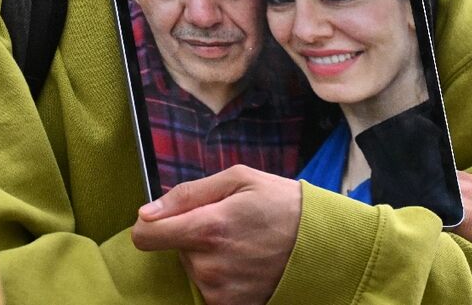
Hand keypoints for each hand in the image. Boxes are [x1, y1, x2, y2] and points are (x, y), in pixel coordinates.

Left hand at [132, 165, 301, 304]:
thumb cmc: (284, 204)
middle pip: (174, 251)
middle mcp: (210, 265)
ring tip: (242, 243)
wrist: (325, 244)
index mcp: (208, 227)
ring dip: (208, 257)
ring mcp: (220, 291)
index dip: (151, 224)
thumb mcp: (240, 179)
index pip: (145, 236)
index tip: (166, 220)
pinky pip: (209, 289)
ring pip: (193, 269)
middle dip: (192, 236)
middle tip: (228, 225)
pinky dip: (221, 276)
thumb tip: (147, 212)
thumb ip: (187, 194)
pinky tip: (246, 263)